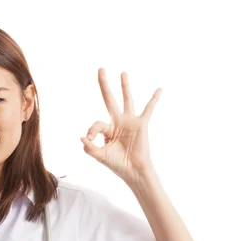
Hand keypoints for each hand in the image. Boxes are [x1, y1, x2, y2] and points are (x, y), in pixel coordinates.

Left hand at [81, 68, 161, 184]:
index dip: (91, 130)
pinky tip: (160, 89)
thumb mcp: (100, 155)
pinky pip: (148, 109)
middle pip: (109, 99)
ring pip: (127, 100)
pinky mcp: (141, 124)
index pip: (97, 123)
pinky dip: (154, 99)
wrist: (133, 171)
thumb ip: (89, 147)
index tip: (90, 139)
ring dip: (125, 86)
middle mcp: (118, 122)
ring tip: (122, 73)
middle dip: (104, 85)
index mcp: (107, 129)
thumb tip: (82, 137)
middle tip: (101, 69)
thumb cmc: (117, 164)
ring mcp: (130, 122)